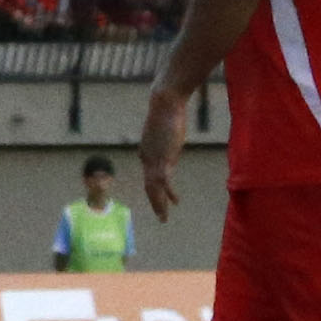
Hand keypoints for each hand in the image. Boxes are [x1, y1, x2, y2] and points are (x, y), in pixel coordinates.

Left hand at [139, 88, 188, 221]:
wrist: (165, 102)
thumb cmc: (166, 108)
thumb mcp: (164, 125)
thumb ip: (165, 132)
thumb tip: (170, 127)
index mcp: (146, 149)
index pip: (149, 172)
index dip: (154, 186)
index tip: (160, 195)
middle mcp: (147, 157)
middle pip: (148, 185)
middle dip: (154, 201)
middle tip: (159, 215)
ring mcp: (154, 159)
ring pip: (154, 187)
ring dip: (159, 204)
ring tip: (163, 218)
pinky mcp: (164, 158)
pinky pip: (164, 181)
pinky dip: (168, 194)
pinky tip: (175, 203)